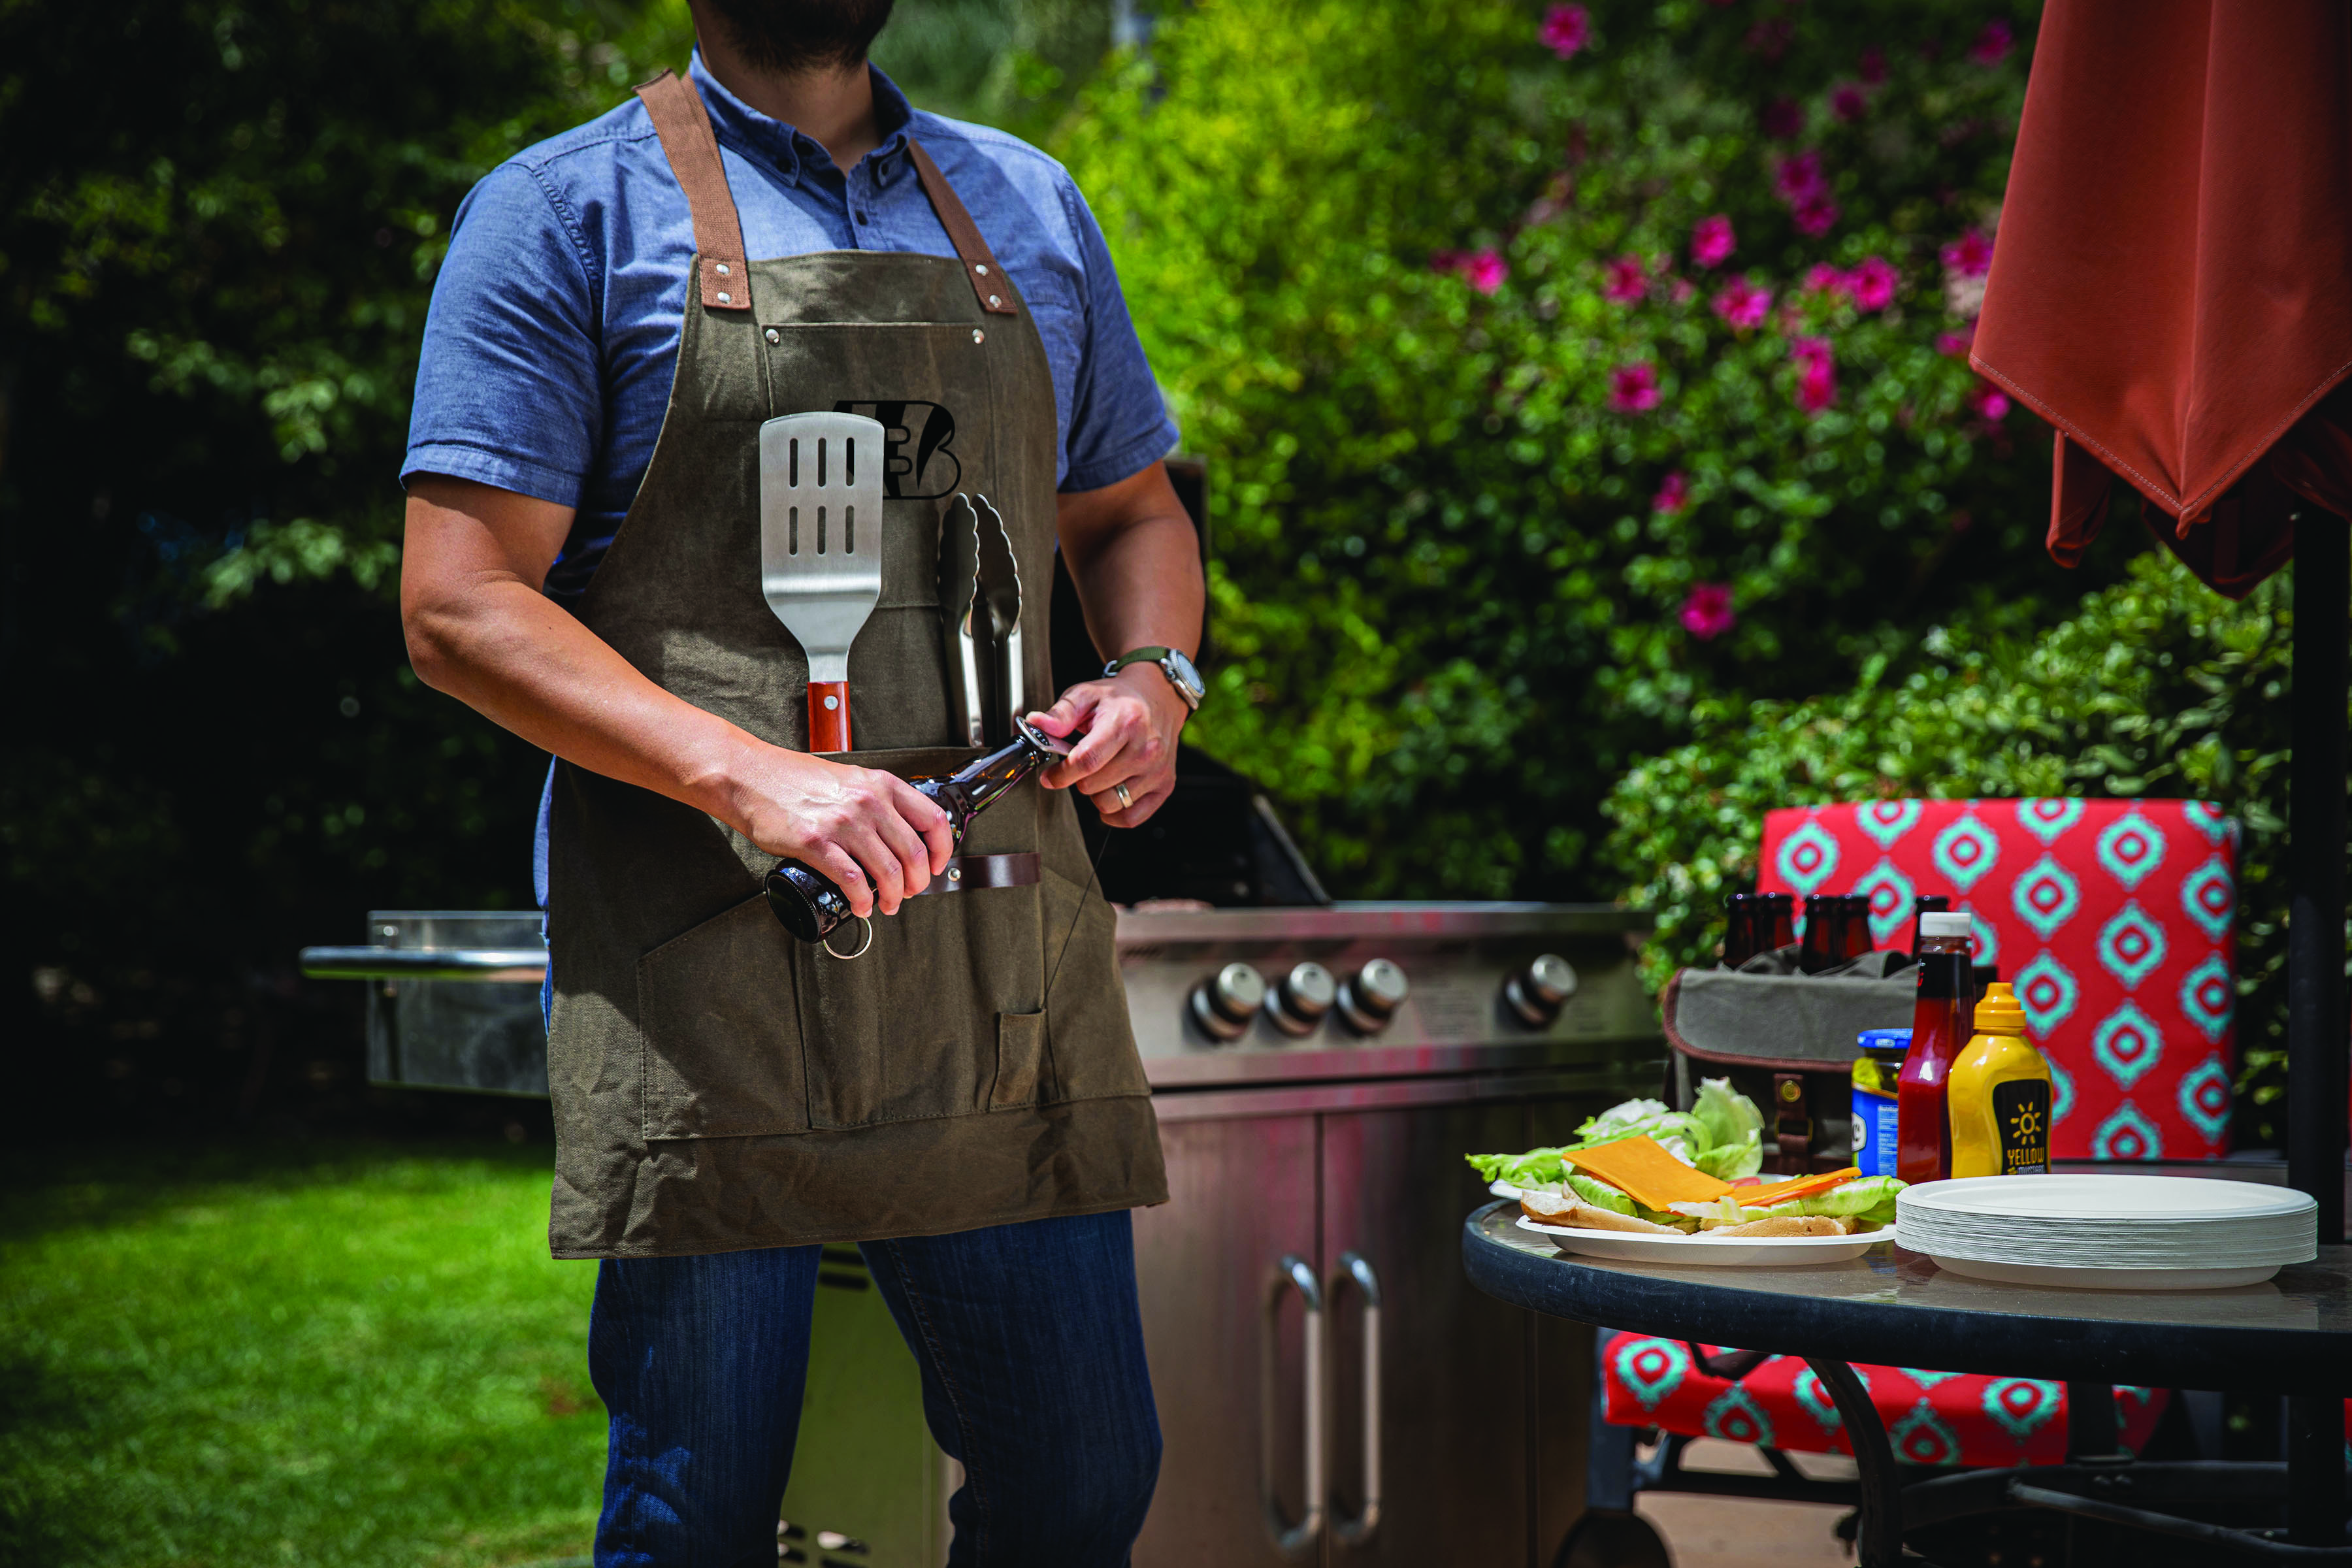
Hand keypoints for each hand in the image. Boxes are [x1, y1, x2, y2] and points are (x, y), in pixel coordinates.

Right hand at [721, 742, 953, 917]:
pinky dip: (863, 900)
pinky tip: (861, 906)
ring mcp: (843, 823)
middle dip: (918, 882)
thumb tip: (897, 834)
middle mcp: (868, 802)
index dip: (943, 850)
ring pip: (889, 871)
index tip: (937, 866)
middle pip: (915, 853)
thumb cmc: (794, 779)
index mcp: (881, 785)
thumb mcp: (849, 779)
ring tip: (887, 905)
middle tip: (909, 893)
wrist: (750, 776)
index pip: (933, 819)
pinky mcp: (816, 843)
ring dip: (893, 897)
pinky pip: (853, 881)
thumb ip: (875, 801)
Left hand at [1027, 664, 1187, 825]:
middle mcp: (1146, 749)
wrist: (1157, 698)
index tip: (1050, 776)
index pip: (1086, 761)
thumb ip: (1060, 713)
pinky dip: (1114, 813)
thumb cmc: (1119, 699)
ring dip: (1096, 794)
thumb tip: (1037, 724)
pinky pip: (1130, 818)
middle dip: (1078, 778)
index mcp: (1125, 723)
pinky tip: (1110, 792)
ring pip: (1109, 804)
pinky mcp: (1165, 786)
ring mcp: (1157, 770)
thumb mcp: (1086, 695)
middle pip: (1093, 786)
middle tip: (1082, 764)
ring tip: (1100, 773)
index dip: (1061, 774)